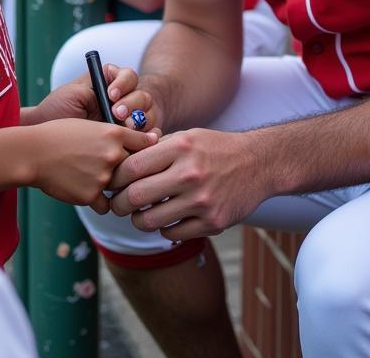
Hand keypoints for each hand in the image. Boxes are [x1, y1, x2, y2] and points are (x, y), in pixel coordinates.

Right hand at [29, 118, 157, 213]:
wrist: (33, 153)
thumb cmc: (58, 135)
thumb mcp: (88, 126)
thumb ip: (113, 135)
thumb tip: (137, 141)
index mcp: (114, 134)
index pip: (145, 143)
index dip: (147, 149)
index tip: (147, 154)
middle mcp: (113, 155)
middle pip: (135, 168)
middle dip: (130, 171)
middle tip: (123, 173)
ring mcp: (103, 177)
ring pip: (120, 188)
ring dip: (113, 187)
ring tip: (95, 180)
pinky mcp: (90, 196)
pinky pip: (104, 205)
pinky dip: (98, 201)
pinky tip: (85, 191)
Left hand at [37, 65, 156, 130]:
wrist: (45, 138)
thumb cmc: (58, 110)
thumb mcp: (74, 94)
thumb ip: (96, 89)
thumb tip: (117, 96)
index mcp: (110, 83)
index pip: (128, 77)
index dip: (123, 84)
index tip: (110, 95)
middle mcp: (123, 100)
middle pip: (142, 96)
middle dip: (131, 104)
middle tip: (117, 113)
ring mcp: (129, 120)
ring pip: (147, 115)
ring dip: (139, 120)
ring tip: (125, 129)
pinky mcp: (131, 140)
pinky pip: (148, 137)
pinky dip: (148, 138)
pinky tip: (141, 143)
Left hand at [108, 128, 266, 239]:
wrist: (258, 163)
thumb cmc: (216, 148)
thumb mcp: (187, 136)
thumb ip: (156, 149)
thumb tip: (120, 164)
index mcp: (180, 147)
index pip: (131, 167)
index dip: (115, 178)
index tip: (111, 183)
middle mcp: (190, 173)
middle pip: (136, 197)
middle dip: (118, 204)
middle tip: (117, 205)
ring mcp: (202, 200)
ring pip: (151, 221)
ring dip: (138, 220)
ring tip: (140, 214)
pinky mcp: (213, 222)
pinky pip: (172, 234)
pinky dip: (164, 229)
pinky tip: (167, 218)